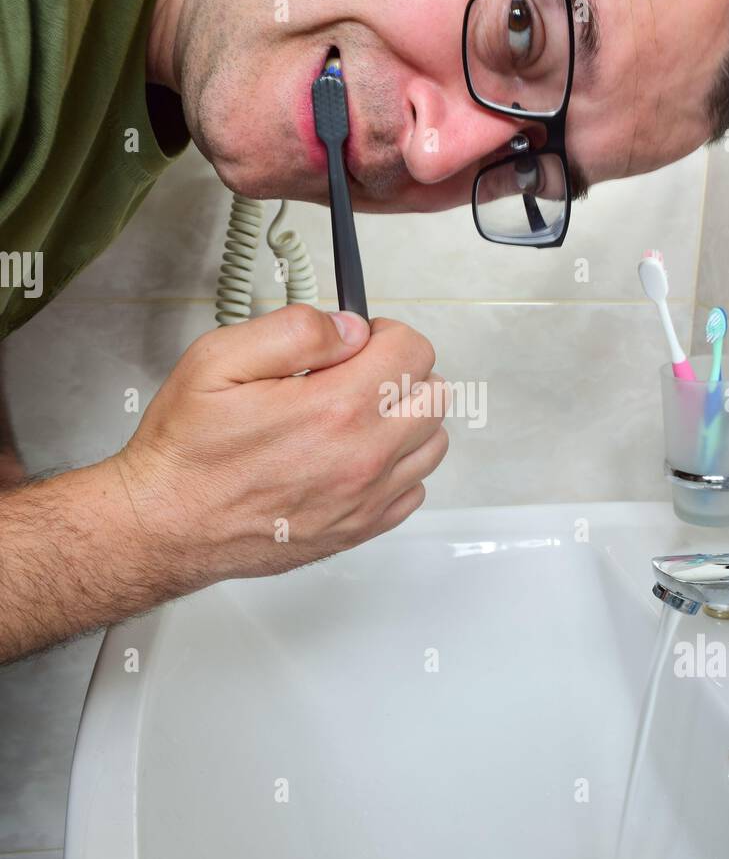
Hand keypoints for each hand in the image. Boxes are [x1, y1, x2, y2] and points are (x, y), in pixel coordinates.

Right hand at [112, 306, 448, 589]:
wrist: (165, 526)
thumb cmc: (186, 451)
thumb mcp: (219, 360)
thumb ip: (295, 331)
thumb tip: (348, 329)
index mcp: (335, 409)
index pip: (413, 351)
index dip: (383, 336)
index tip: (355, 344)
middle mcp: (362, 458)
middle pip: (433, 395)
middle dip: (400, 374)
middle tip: (353, 376)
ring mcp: (365, 499)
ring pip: (431, 444)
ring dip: (404, 421)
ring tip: (355, 417)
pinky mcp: (359, 529)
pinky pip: (413, 489)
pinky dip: (397, 468)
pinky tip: (354, 457)